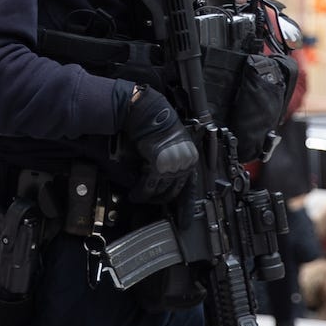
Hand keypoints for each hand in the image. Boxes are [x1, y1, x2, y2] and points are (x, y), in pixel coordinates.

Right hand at [120, 85, 198, 201]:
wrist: (149, 114)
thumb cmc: (158, 125)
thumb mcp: (171, 144)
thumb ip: (170, 161)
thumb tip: (162, 178)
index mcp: (190, 158)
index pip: (187, 185)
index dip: (179, 200)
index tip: (175, 210)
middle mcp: (184, 163)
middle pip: (173, 189)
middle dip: (160, 198)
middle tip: (151, 201)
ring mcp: (172, 165)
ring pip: (160, 189)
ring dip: (148, 196)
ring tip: (138, 197)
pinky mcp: (158, 166)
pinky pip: (149, 185)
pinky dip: (141, 192)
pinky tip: (135, 194)